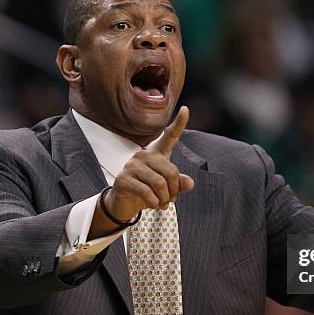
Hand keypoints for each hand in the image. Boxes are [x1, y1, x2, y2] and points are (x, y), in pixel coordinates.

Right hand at [104, 106, 194, 221]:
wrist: (124, 204)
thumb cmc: (148, 192)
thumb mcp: (167, 188)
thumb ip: (179, 183)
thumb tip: (189, 183)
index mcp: (156, 154)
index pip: (169, 137)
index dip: (179, 124)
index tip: (186, 109)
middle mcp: (143, 155)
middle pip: (171, 171)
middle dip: (174, 190)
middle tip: (171, 200)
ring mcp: (132, 165)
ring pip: (160, 183)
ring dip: (164, 199)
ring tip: (162, 204)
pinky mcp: (123, 179)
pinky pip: (147, 192)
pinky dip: (154, 202)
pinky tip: (152, 205)